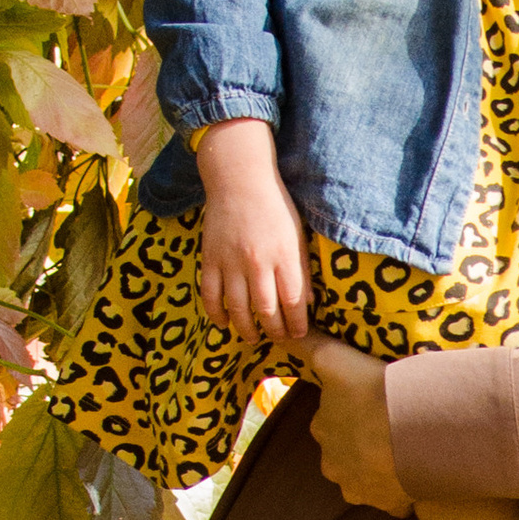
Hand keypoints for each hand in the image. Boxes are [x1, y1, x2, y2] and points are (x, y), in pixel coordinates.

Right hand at [198, 119, 307, 341]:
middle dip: (275, 331)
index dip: (297, 324)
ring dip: (247, 329)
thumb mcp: (298, 235)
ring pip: (238, 308)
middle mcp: (258, 262)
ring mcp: (231, 262)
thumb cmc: (274, 207)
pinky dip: (216, 314)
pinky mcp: (210, 258)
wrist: (239, 180)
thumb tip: (309, 302)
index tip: (299, 334)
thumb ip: (302, 268)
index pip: (293, 302)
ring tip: (254, 337)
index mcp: (284, 255)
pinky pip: (210, 295)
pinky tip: (224, 323)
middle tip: (278, 339)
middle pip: (266, 310)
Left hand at [291, 333, 410, 516]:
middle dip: (362, 446)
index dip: (349, 414)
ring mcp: (360, 489)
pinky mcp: (388, 505)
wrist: (414, 426)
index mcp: (323, 430)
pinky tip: (418, 475)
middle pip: (345, 455)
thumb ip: (305, 346)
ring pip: (367, 480)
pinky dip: (403, 493)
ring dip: (381, 470)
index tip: (370, 403)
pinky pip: (394, 502)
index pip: (329, 423)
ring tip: (406, 451)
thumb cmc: (374, 390)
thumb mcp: (333, 359)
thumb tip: (277, 333)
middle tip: (390, 426)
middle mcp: (334, 465)